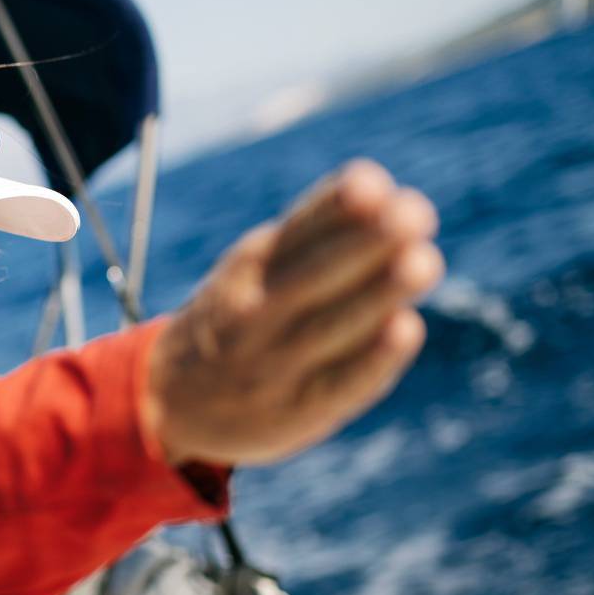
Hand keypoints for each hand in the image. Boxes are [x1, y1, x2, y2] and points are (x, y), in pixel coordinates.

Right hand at [144, 159, 443, 466]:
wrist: (168, 402)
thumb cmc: (236, 320)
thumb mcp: (253, 269)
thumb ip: (313, 237)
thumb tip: (391, 198)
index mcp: (250, 267)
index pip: (297, 232)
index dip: (335, 207)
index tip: (374, 182)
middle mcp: (256, 313)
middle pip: (315, 275)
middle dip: (366, 243)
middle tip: (416, 214)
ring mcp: (274, 366)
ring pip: (330, 326)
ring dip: (378, 294)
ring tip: (426, 262)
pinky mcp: (296, 412)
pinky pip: (338, 384)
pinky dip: (372, 359)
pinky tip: (406, 330)